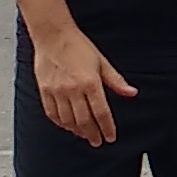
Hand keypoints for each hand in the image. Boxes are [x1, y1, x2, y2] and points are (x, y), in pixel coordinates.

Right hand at [29, 26, 133, 147]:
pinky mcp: (45, 91)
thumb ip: (116, 81)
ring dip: (77, 131)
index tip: (110, 137)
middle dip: (92, 134)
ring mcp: (57, 91)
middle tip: (97, 141)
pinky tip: (68, 125)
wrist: (53, 35)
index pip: (101, 113)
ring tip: (84, 135)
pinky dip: (61, 123)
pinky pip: (52, 114)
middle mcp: (73, 89)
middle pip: (84, 121)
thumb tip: (132, 93)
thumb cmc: (78, 46)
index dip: (107, 128)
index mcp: (90, 82)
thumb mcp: (102, 62)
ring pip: (68, 120)